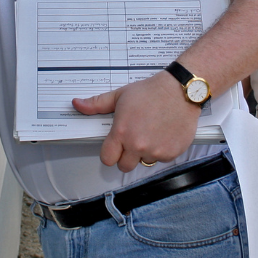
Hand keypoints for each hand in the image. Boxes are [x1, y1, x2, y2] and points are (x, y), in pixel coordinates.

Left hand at [73, 72, 201, 171]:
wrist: (180, 91)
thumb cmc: (152, 92)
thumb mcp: (120, 95)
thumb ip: (97, 104)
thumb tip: (77, 104)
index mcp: (122, 132)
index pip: (107, 158)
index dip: (110, 153)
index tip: (115, 147)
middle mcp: (137, 144)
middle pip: (124, 166)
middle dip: (126, 156)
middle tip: (133, 141)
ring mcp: (155, 151)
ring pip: (144, 162)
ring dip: (145, 153)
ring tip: (150, 133)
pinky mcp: (171, 153)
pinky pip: (161, 160)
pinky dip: (162, 151)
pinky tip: (163, 134)